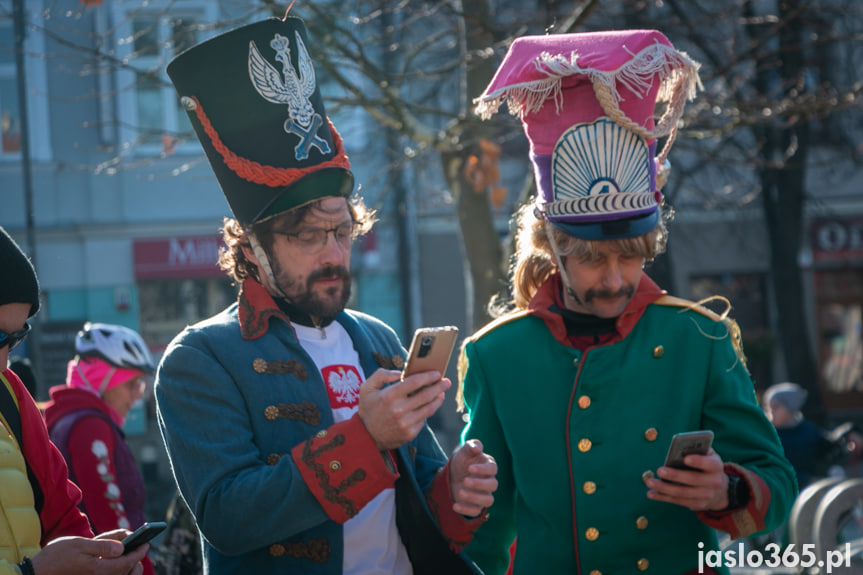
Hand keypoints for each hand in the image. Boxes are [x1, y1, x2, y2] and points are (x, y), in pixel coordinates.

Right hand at [30, 531, 147, 574]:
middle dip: (135, 555)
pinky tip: (116, 553)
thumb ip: (102, 546)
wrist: (38, 572)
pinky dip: (116, 564)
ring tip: (130, 547)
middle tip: (140, 543)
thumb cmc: (56, 556)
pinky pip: (109, 572)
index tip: (147, 542)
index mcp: (99, 569)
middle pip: (126, 568)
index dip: (139, 552)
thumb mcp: (79, 544)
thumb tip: (122, 548)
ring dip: (127, 562)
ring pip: (119, 572)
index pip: (127, 561)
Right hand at [358, 368, 448, 449]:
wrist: (365, 437)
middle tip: (446, 382)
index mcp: (389, 396)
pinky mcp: (410, 433)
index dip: (428, 377)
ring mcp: (406, 423)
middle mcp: (399, 410)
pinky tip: (428, 407)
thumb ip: (381, 375)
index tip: (436, 373)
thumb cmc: (367, 410)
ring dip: (438, 399)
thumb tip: (399, 373)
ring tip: (442, 394)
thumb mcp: (366, 388)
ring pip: (429, 409)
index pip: (415, 382)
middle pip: (426, 395)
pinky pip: (423, 420)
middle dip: (439, 387)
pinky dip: (426, 412)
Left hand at [449, 439, 497, 517]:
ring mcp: (484, 495)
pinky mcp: (476, 506)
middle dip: (479, 484)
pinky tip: (454, 505)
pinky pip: (476, 512)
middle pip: (493, 485)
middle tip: (465, 481)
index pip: (493, 468)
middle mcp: (489, 481)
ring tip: (460, 493)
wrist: (452, 476)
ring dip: (475, 498)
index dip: (483, 469)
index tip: (469, 468)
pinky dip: (466, 510)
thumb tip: (477, 448)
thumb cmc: (462, 462)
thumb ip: (471, 446)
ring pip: (488, 500)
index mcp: (488, 466)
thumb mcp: (464, 452)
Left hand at [645, 448, 728, 510]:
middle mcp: (714, 482)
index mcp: (716, 466)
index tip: (685, 458)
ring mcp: (706, 496)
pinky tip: (651, 493)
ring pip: (682, 493)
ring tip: (650, 482)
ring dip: (664, 488)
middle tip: (659, 470)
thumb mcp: (706, 456)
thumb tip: (678, 449)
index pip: (709, 464)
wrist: (719, 490)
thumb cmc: (706, 466)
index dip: (698, 461)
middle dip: (674, 475)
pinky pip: (678, 501)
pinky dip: (663, 497)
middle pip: (692, 479)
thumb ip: (696, 450)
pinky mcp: (697, 505)